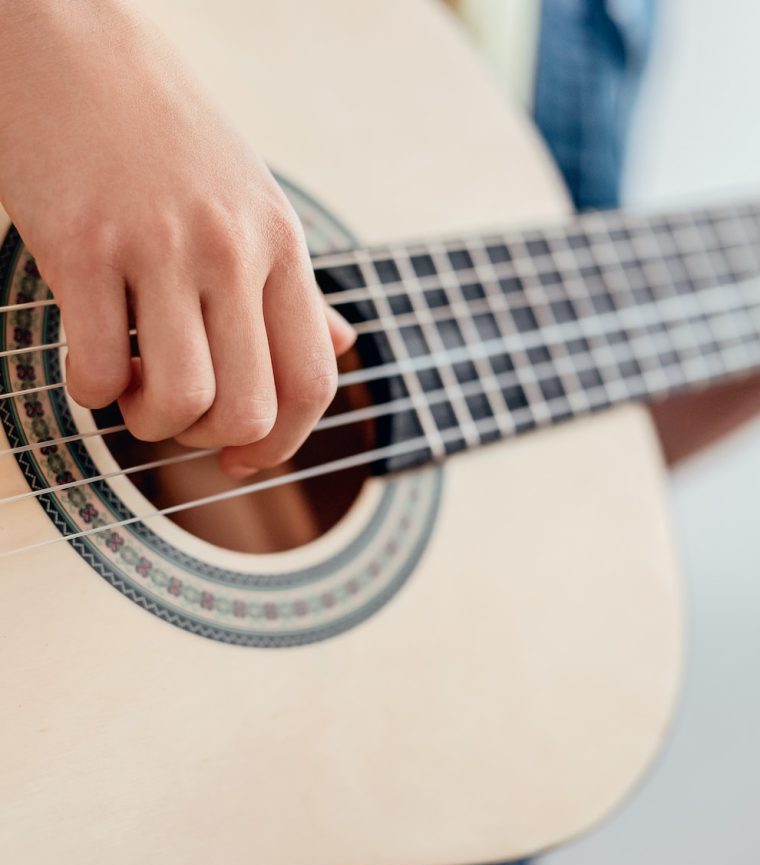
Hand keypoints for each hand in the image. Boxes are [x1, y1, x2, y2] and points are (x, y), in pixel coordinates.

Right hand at [0, 0, 354, 477]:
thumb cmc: (164, 132)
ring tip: (132, 390)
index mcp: (280, 245)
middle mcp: (231, 249)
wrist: (70, 40)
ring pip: (181, 401)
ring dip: (150, 424)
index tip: (245, 461)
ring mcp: (157, 247)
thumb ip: (296, 286)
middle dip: (210, 442)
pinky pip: (98, 371)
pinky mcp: (80, 247)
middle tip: (177, 415)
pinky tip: (88, 363)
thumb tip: (339, 347)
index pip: (312, 380)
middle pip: (249, 409)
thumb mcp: (254, 201)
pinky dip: (91, 393)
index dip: (284, 444)